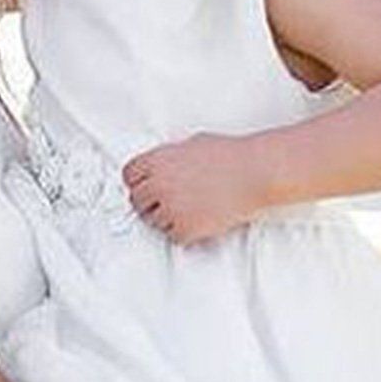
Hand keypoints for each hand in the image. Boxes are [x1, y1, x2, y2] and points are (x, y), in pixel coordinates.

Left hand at [122, 132, 266, 244]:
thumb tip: (162, 166)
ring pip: (153, 221)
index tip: (145, 186)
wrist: (252, 174)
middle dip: (149, 202)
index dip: (138, 181)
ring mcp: (170, 208)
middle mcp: (158, 185)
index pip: (128, 175)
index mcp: (156, 161)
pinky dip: (183, 231)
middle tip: (166, 201)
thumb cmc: (227, 155)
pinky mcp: (185, 228)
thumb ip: (169, 158)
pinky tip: (197, 219)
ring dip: (166, 217)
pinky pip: (173, 236)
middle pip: (136, 201)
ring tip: (187, 209)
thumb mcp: (189, 145)